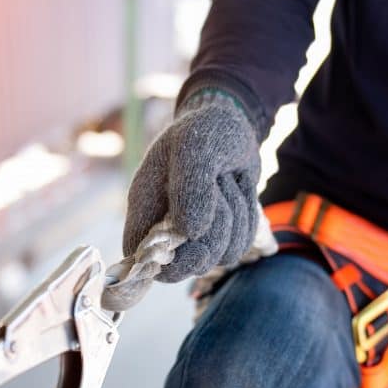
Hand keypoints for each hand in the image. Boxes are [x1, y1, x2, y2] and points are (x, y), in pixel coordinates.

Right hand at [123, 89, 260, 282]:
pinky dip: (247, 218)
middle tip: (220, 186)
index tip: (192, 232)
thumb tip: (192, 232)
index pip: (140, 255)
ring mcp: (195, 235)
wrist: (231, 124)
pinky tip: (238, 191)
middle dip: (215, 230)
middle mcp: (165, 227)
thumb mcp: (196, 147)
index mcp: (145, 206)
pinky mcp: (221, 235)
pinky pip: (241, 246)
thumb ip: (191, 188)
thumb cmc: (205, 130)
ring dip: (236, 217)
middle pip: (189, 263)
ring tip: (228, 181)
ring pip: (221, 255)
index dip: (165, 259)